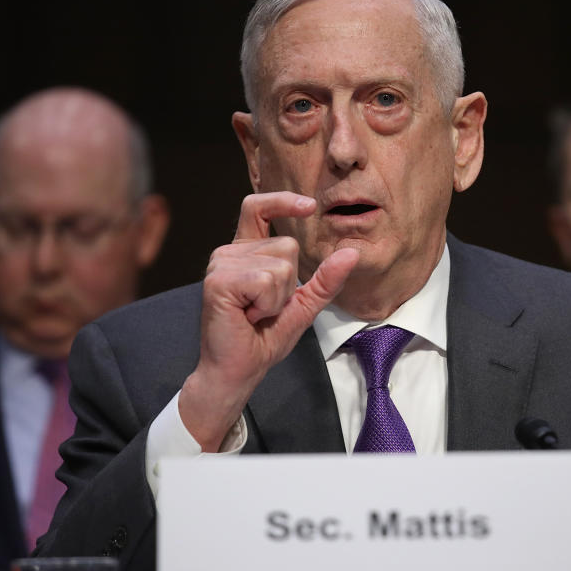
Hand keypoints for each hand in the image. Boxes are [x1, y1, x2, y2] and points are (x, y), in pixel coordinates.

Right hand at [178, 192, 358, 450]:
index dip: (282, 201)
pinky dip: (267, 304)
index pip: (258, 209)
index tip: (310, 206)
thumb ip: (325, 279)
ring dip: (278, 298)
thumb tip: (352, 253)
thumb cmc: (265, 337)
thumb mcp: (304, 305)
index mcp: (247, 253)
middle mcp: (230, 253)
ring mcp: (221, 265)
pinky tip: (248, 316)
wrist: (240, 369)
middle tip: (265, 308)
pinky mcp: (219, 281)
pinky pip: (266, 280)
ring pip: (280, 265)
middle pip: (286, 245)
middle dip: (289, 283)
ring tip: (255, 313)